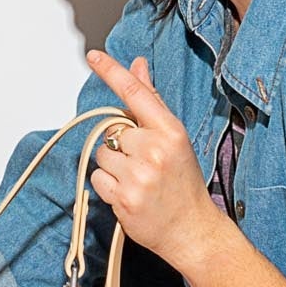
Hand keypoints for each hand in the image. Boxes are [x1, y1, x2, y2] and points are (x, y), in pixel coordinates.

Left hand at [84, 50, 215, 269]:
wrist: (192, 230)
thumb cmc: (183, 183)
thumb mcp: (174, 138)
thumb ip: (151, 101)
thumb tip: (138, 65)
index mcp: (171, 131)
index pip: (136, 93)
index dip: (112, 71)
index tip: (93, 56)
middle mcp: (155, 150)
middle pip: (111, 129)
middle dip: (119, 144)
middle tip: (141, 162)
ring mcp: (139, 176)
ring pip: (101, 154)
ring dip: (112, 166)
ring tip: (136, 180)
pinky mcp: (124, 199)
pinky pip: (97, 178)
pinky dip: (107, 186)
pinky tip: (128, 193)